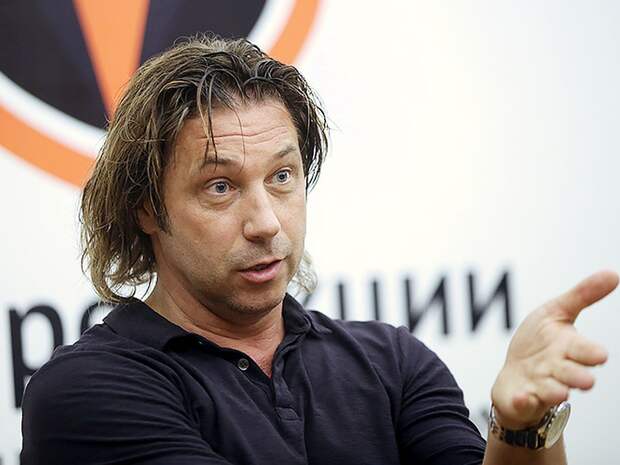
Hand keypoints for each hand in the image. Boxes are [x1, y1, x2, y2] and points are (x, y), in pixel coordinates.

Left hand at [490, 270, 617, 428]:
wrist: (514, 375)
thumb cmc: (538, 343)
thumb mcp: (556, 312)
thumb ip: (583, 295)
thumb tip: (613, 274)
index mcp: (568, 348)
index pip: (584, 350)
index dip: (590, 352)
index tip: (599, 355)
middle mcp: (557, 369)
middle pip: (571, 374)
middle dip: (577, 376)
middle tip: (585, 380)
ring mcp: (540, 385)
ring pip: (551, 390)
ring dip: (554, 390)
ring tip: (559, 391)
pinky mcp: (523, 398)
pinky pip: (524, 402)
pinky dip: (524, 401)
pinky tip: (523, 396)